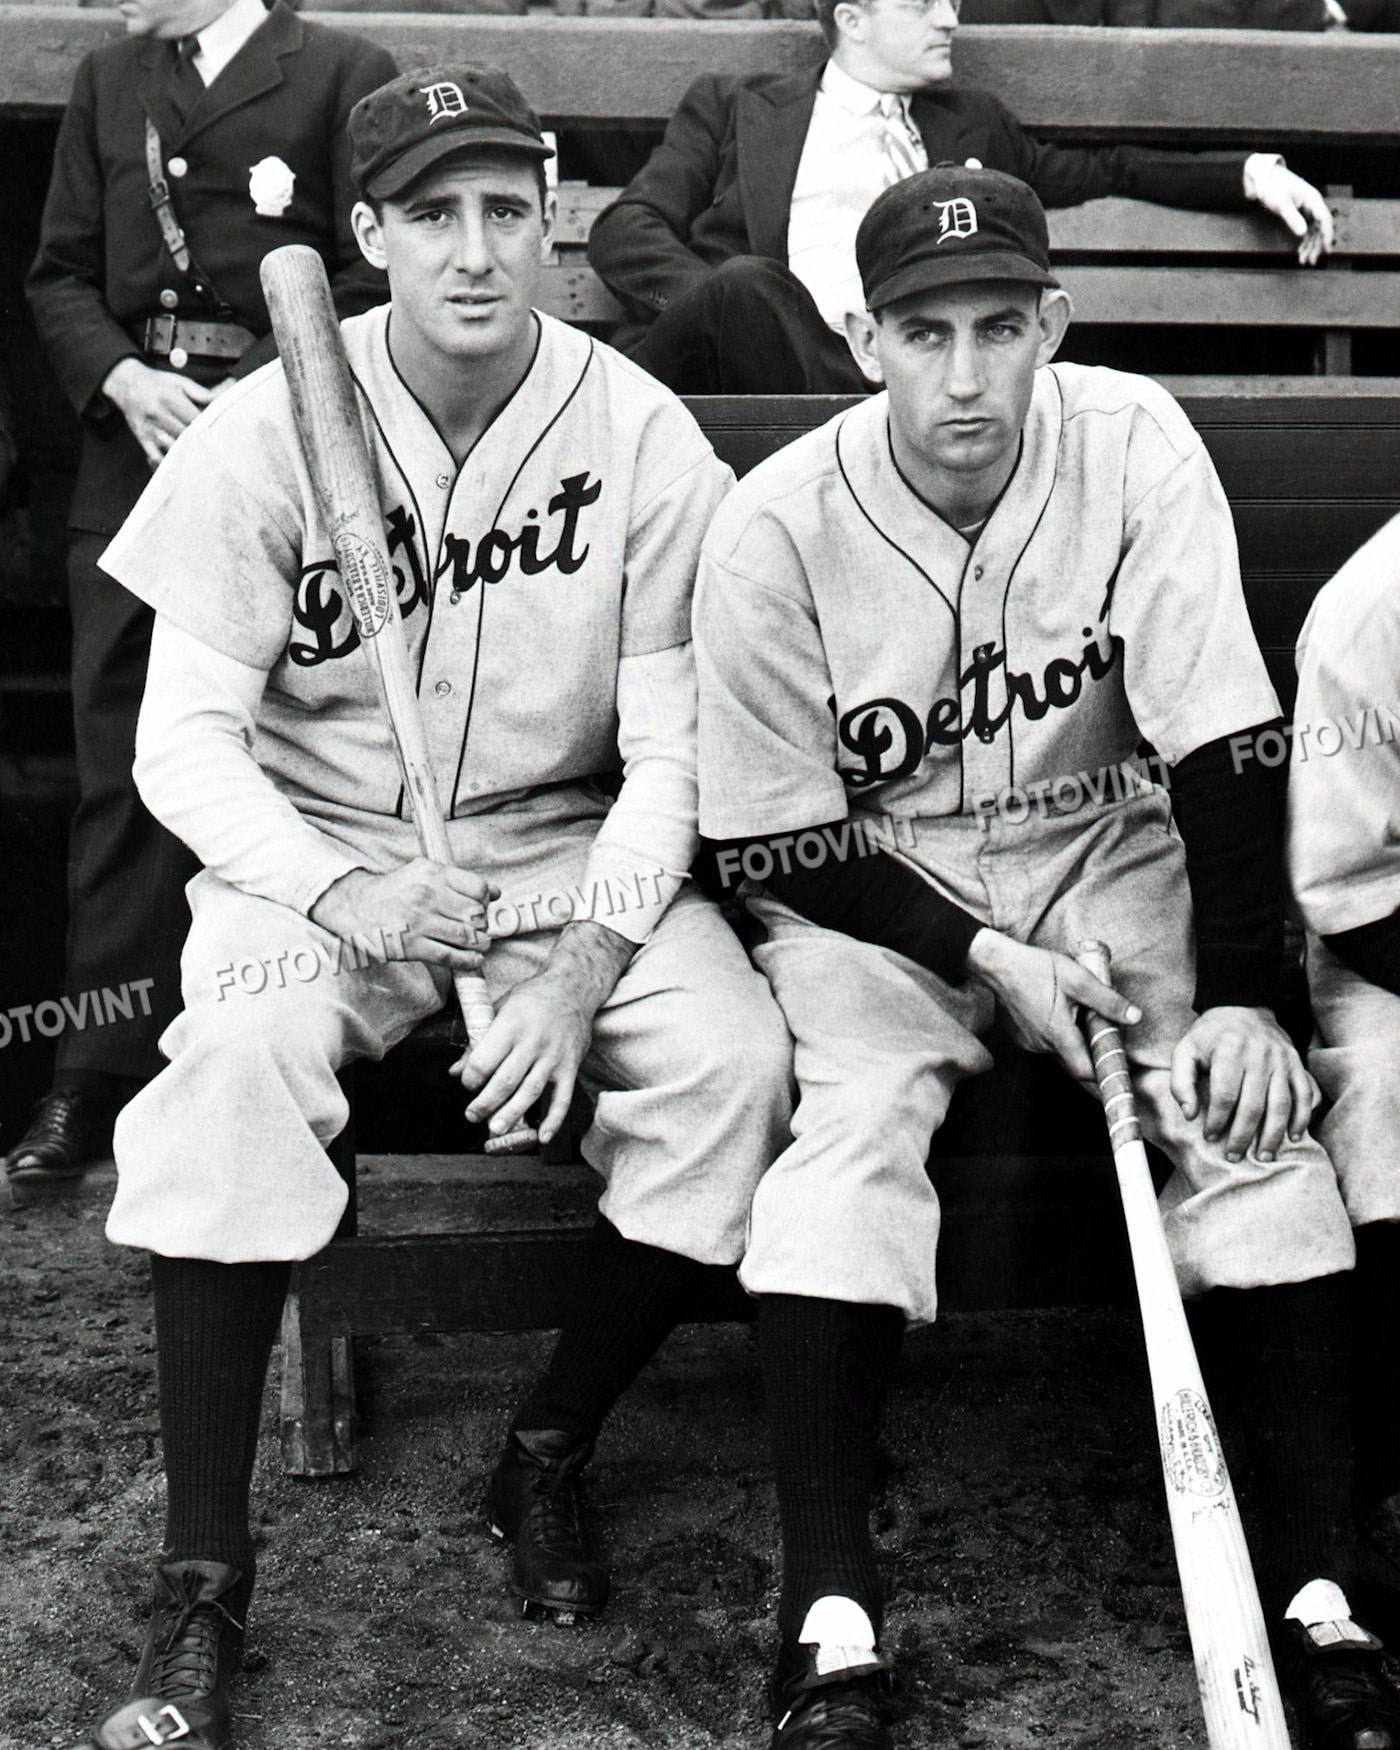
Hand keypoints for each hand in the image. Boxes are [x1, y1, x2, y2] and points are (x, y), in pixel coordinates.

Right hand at [101, 356, 219, 466]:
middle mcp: (159, 413)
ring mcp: (150, 428)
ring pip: (173, 449)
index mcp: (170, 398)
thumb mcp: (181, 382)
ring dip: (190, 457)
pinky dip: (168, 466)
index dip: (211, 430)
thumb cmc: (159, 383)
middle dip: (204, 445)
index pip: (196, 420)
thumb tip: (231, 388)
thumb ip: (204, 393)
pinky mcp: (143, 438)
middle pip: (186, 436)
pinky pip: (155, 457)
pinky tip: (181, 471)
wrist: (125, 382)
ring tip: (207, 466)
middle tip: (222, 456)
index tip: (226, 438)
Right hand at [309, 858, 494, 973]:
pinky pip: (450, 957)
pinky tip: (472, 960)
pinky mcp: (411, 946)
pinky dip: (468, 961)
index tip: (483, 908)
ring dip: (480, 944)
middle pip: (476, 915)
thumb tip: (494, 892)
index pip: (477, 889)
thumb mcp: (422, 872)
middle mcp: (427, 896)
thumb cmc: (394, 891)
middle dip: (484, 925)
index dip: (486, 902)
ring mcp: (419, 922)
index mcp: (432, 874)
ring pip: (467, 937)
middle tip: (480, 930)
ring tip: (479, 945)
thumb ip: (457, 880)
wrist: (355, 907)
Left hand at [452, 921, 632, 1144]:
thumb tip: (454, 1071)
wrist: (573, 987)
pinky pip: (563, 1098)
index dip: (471, 1077)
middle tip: (472, 1115)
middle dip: (485, 1103)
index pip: (485, 1059)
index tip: (467, 1083)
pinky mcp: (570, 1066)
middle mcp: (533, 1042)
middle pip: (505, 1081)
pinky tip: (542, 1138)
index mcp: (511, 1025)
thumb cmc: (531, 998)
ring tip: (494, 1129)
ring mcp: (554, 1056)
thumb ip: (478, 1041)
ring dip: (511, 1114)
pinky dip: (554, 1120)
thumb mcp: (500, 1008)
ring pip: (530, 1092)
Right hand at [965, 928, 1140, 1081]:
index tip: (1119, 1072)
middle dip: (1092, 1056)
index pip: (1086, 1072)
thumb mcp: (1079, 979)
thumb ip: (1107, 1001)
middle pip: (1075, 1063)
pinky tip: (1060, 1015)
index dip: (1104, 1074)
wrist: (997, 965)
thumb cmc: (1037, 968)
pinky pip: (1046, 1045)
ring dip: (1075, 1044)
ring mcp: (1030, 1043)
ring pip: (1061, 1053)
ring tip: (1081, 1020)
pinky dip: (1058, 1037)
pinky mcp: (1022, 1037)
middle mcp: (1042, 1045)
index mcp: (1059, 1035)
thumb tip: (1135, 1017)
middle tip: (1106, 1041)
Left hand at [1170, 1006, 1318, 1162]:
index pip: (1225, 1094)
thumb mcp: (1185, 1050)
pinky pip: (1304, 1094)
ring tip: (1263, 1157)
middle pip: (1253, 1104)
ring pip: (1281, 1104)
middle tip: (1234, 1157)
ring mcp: (1281, 1060)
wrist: (1243, 1007)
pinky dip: (1301, 1118)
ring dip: (1273, 1134)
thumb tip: (1190, 1114)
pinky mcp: (1296, 1063)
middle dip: (1243, 1135)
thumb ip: (1181, 1082)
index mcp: (1229, 1050)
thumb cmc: (1210, 1036)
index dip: (1218, 1119)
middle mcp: (1259, 1055)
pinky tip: (1293, 1137)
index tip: (1210, 1137)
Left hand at [1243, 154, 1334, 265]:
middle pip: (1319, 227)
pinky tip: (1301, 252)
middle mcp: (1312, 204)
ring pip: (1313, 231)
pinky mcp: (1299, 214)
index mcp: (1312, 199)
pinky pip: (1305, 230)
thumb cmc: (1273, 187)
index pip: (1324, 218)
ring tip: (1305, 261)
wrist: (1263, 179)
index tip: (1326, 249)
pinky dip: (1303, 242)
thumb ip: (1293, 218)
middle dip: (1316, 245)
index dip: (1327, 234)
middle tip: (1311, 261)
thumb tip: (1303, 233)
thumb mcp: (1282, 204)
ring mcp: (1306, 210)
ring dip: (1310, 246)